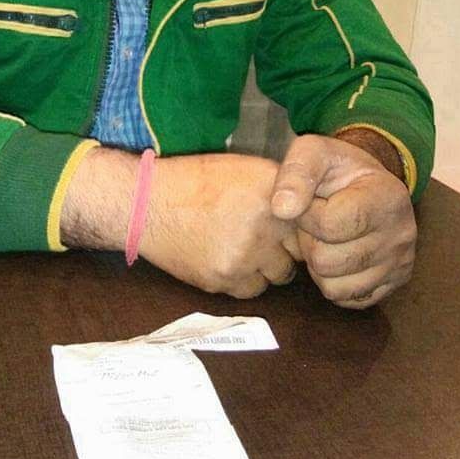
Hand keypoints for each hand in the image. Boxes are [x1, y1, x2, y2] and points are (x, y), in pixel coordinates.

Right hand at [141, 152, 301, 298]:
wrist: (148, 204)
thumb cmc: (196, 181)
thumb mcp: (244, 169)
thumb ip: (280, 189)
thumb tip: (309, 208)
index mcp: (270, 194)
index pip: (312, 222)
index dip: (302, 224)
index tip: (290, 223)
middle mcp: (263, 227)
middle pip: (298, 252)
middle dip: (287, 246)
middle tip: (267, 235)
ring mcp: (244, 258)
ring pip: (278, 275)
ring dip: (267, 265)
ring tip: (245, 247)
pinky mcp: (224, 280)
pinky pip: (252, 289)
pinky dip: (245, 279)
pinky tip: (228, 258)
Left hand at [270, 134, 415, 308]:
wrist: (367, 181)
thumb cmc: (338, 167)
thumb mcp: (314, 151)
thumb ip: (295, 173)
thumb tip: (281, 209)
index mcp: (387, 197)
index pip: (329, 225)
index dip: (306, 216)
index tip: (307, 202)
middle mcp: (401, 235)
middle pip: (328, 261)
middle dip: (310, 241)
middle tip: (315, 222)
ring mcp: (400, 264)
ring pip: (333, 286)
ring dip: (318, 264)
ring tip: (325, 238)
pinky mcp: (393, 285)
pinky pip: (346, 299)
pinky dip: (332, 281)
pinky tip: (336, 253)